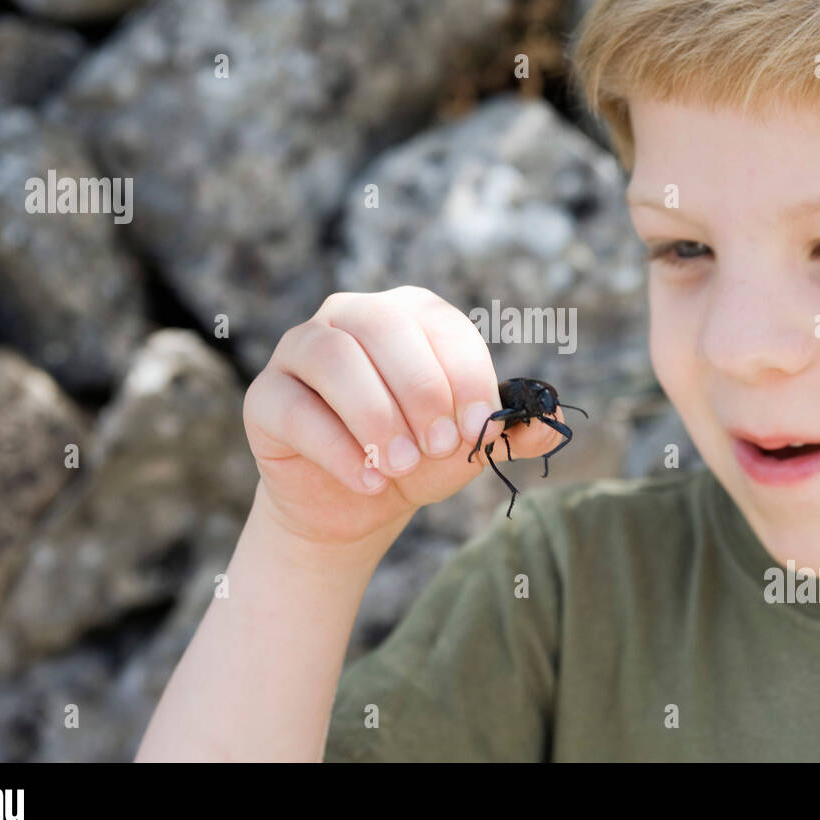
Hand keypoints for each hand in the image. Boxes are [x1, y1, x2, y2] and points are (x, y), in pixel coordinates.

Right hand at [242, 286, 565, 546]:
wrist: (354, 504)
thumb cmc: (416, 457)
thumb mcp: (469, 447)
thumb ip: (513, 431)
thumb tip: (554, 420)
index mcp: (409, 314)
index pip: (441, 325)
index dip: (466, 376)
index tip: (481, 430)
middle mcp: (351, 316)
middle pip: (383, 327)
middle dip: (421, 391)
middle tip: (441, 448)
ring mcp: (301, 350)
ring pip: (333, 358)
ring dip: (375, 415)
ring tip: (401, 466)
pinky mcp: (265, 396)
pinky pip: (296, 408)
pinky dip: (338, 449)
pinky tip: (369, 481)